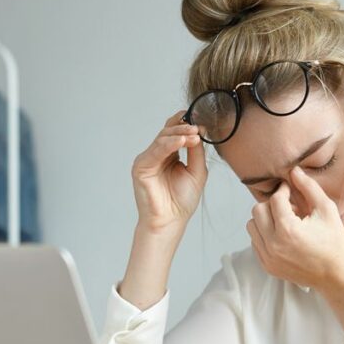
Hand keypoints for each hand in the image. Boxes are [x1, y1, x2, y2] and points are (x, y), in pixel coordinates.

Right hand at [131, 110, 207, 234]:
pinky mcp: (141, 167)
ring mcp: (148, 159)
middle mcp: (157, 155)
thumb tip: (199, 131)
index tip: (202, 122)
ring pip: (162, 139)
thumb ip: (196, 151)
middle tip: (198, 127)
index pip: (175, 133)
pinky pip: (155, 151)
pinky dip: (169, 144)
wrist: (170, 221)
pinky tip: (181, 141)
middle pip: (168, 132)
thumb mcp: (196, 171)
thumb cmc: (181, 201)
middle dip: (184, 127)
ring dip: (179, 134)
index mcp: (169, 154)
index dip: (187, 125)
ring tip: (194, 134)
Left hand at [246, 165, 343, 291]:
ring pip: (252, 226)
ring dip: (265, 219)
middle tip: (289, 208)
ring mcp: (268, 257)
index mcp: (288, 230)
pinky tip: (283, 236)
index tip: (290, 190)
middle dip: (272, 204)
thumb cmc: (334, 242)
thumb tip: (294, 170)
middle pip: (257, 210)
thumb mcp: (327, 211)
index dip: (283, 190)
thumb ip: (309, 188)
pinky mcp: (266, 266)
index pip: (275, 199)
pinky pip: (255, 241)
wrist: (336, 277)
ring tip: (285, 222)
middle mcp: (273, 245)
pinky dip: (265, 234)